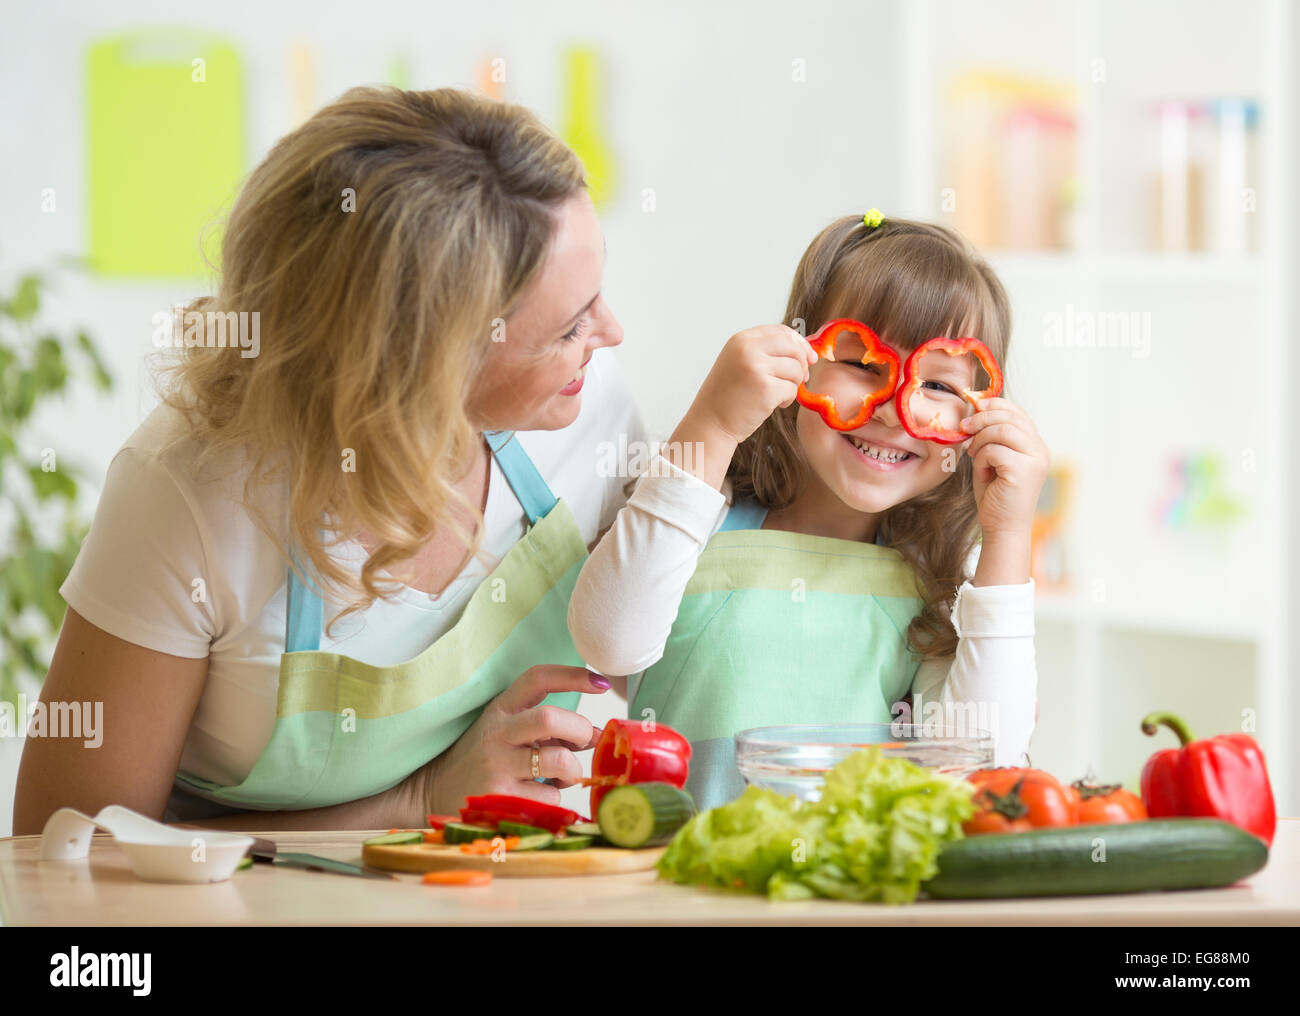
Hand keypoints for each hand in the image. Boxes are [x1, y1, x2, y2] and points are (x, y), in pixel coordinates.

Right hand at [407, 665, 610, 817]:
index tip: (601, 683)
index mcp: (500, 709)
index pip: (537, 679)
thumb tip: (596, 735)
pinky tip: (539, 797)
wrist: (433, 792)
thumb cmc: (481, 760)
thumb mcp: (505, 731)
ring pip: (558, 761)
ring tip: (562, 776)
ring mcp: (496, 766)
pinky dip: (556, 798)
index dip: (572, 675)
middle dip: (579, 729)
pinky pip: (550, 796)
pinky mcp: (499, 798)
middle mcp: (497, 733)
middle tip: (585, 741)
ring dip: (572, 771)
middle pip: (550, 718)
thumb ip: (546, 729)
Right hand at [668, 325, 817, 488]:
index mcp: (741, 339)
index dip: (799, 344)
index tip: (807, 357)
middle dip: (802, 364)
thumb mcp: (739, 362)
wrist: (710, 423)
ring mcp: (756, 368)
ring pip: (796, 369)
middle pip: (793, 348)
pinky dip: (787, 399)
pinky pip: (792, 389)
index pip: (782, 331)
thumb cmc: (727, 396)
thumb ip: (765, 351)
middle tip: (799, 380)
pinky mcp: (766, 389)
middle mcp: (748, 349)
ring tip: (777, 395)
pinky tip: (773, 405)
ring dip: (793, 385)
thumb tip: (806, 351)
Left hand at [959, 396, 1050, 539]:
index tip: (974, 406)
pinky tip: (983, 474)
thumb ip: (990, 436)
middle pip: (1010, 417)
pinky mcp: (1024, 470)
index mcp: (1035, 445)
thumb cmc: (994, 496)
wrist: (1001, 528)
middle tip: (964, 427)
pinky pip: (995, 450)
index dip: (995, 404)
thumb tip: (976, 407)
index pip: (1018, 412)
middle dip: (982, 419)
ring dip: (980, 440)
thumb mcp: (991, 459)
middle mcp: (1040, 450)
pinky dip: (981, 460)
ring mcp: (1036, 460)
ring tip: (973, 456)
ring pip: (1002, 430)